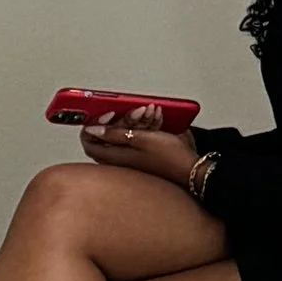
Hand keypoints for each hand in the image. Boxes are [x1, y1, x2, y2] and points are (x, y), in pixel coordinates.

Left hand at [79, 111, 202, 187]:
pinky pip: (137, 135)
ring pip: (124, 132)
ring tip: (149, 112)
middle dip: (119, 119)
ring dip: (135, 119)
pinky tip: (156, 118)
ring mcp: (132, 156)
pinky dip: (144, 125)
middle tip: (133, 113)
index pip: (89, 142)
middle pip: (107, 135)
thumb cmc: (170, 158)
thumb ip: (114, 134)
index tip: (105, 114)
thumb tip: (92, 129)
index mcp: (115, 157)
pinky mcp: (143, 153)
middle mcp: (121, 158)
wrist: (192, 168)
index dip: (92, 126)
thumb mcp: (140, 139)